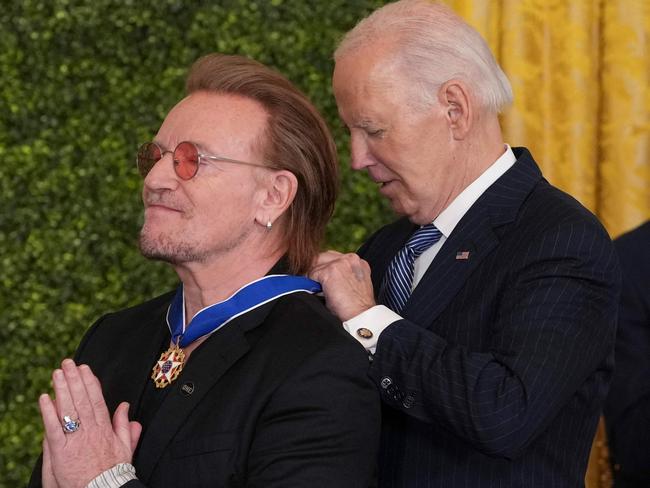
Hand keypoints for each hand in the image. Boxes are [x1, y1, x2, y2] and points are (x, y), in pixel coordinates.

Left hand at [39, 359, 141, 487]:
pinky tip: (45, 398)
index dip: (90, 383)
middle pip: (81, 400)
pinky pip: (53, 428)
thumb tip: (126, 406)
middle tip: (68, 363)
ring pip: (69, 410)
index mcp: (105, 429)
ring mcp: (75, 440)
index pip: (96, 400)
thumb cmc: (112, 473)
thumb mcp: (126, 448)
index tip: (85, 369)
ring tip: (57, 373)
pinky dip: (49, 412)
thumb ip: (125, 426)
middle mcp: (90, 431)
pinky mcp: (61, 451)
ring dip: (62, 389)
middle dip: (74, 380)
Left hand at [309, 251, 375, 320]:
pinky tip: (319, 293)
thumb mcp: (353, 284)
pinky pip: (312, 274)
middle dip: (316, 269)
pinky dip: (312, 284)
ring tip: (318, 290)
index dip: (323, 268)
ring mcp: (339, 263)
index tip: (320, 279)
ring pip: (316, 265)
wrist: (361, 316)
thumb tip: (322, 276)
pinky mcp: (330, 271)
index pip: (332, 258)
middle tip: (313, 283)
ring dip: (314, 277)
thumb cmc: (356, 306)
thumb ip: (341, 275)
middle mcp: (350, 259)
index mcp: (357, 261)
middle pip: (322, 257)